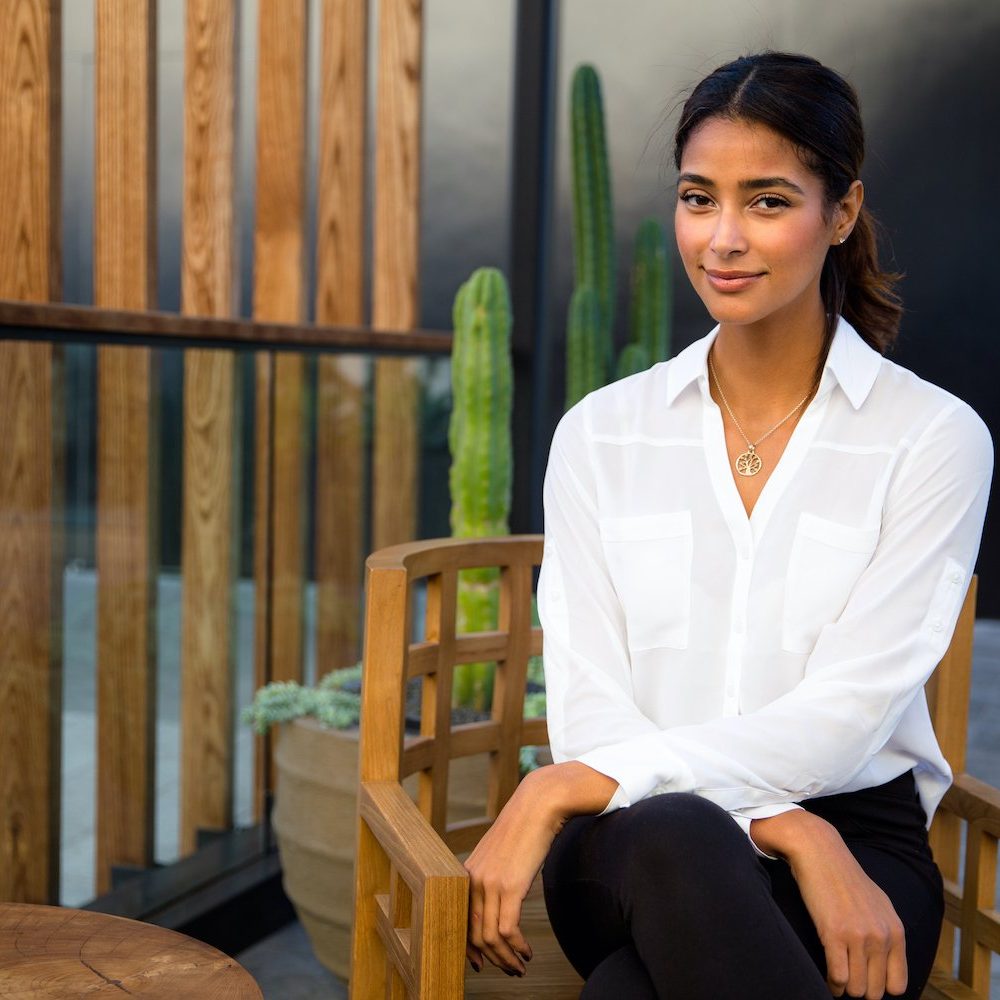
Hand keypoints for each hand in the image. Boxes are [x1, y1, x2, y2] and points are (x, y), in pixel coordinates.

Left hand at [464, 761, 617, 976]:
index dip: (469, 947)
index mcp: (468, 872)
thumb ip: (492, 875)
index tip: (481, 962)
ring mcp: (490, 883)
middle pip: (474, 934)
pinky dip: (516, 948)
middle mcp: (473, 879)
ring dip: (506, 959)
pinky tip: (527, 952)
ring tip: (521, 965)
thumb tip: (498, 900)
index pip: (460, 920)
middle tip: (509, 969)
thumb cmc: (525, 827)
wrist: (539, 803)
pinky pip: (507, 930)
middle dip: (491, 959)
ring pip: (490, 938)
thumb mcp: (501, 854)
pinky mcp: (509, 885)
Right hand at [752, 811, 906, 998]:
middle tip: (846, 977)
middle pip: (875, 991)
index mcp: (896, 931)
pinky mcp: (834, 933)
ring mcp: (859, 936)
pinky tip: (827, 975)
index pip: (898, 985)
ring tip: (836, 977)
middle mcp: (881, 936)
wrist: (820, 852)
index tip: (864, 979)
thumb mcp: (879, 904)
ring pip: (857, 989)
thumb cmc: (845, 878)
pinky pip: (838, 977)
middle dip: (860, 989)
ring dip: (844, 988)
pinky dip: (832, 983)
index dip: (879, 987)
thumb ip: (887, 933)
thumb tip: (888, 964)